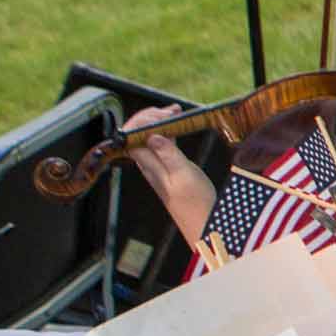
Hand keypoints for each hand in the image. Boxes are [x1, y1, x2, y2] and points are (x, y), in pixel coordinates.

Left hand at [121, 110, 216, 235]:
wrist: (203, 225)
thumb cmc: (196, 204)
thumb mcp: (184, 176)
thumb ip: (168, 154)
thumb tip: (152, 136)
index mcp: (150, 166)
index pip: (132, 137)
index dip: (142, 120)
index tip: (163, 114)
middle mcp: (150, 166)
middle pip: (138, 135)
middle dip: (150, 117)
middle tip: (171, 110)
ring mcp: (158, 168)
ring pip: (149, 139)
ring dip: (159, 123)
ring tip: (176, 112)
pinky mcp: (168, 170)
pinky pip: (161, 146)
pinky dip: (167, 132)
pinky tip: (178, 127)